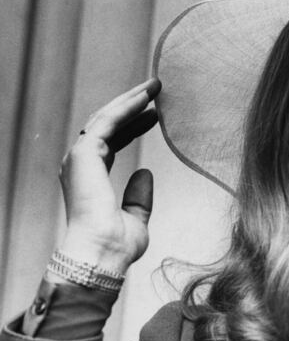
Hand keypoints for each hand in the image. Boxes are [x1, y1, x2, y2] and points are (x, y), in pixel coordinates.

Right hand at [54, 78, 161, 275]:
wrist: (102, 254)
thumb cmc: (116, 246)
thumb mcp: (135, 220)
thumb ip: (139, 198)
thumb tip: (145, 174)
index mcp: (92, 178)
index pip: (114, 142)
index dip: (133, 126)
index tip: (155, 115)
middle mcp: (82, 164)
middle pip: (109, 125)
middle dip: (132, 105)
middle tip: (156, 90)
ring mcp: (80, 157)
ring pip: (107, 118)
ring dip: (131, 100)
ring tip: (155, 86)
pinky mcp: (84, 153)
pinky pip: (108, 121)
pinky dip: (126, 107)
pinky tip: (146, 97)